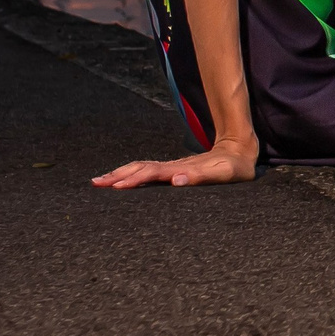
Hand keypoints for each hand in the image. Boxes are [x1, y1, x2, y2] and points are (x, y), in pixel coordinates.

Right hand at [91, 137, 258, 189]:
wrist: (239, 150)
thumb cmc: (232, 167)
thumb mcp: (222, 173)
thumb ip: (200, 176)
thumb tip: (176, 180)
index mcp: (180, 168)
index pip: (151, 174)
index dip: (134, 179)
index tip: (116, 186)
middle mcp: (172, 167)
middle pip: (140, 168)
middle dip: (117, 175)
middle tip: (96, 183)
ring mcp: (172, 167)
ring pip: (141, 168)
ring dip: (120, 174)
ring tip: (100, 182)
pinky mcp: (173, 170)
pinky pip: (147, 172)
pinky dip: (131, 176)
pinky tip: (122, 181)